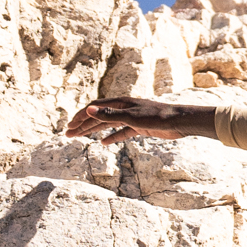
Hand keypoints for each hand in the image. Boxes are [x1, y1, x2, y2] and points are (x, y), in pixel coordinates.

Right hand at [64, 96, 209, 144]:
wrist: (179, 121)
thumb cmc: (157, 116)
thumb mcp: (130, 117)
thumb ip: (109, 115)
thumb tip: (88, 109)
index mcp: (120, 102)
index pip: (94, 108)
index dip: (80, 117)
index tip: (69, 127)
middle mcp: (123, 108)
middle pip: (98, 116)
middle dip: (82, 125)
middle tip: (67, 134)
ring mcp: (131, 117)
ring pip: (107, 124)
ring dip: (93, 130)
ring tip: (79, 137)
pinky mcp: (139, 126)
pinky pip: (121, 132)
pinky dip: (111, 137)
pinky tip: (103, 143)